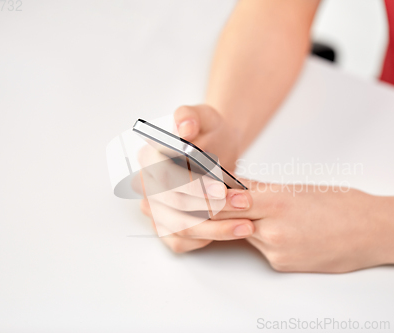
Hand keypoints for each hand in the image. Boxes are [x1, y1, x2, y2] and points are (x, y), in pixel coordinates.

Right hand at [136, 105, 250, 251]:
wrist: (216, 147)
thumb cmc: (207, 132)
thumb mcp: (204, 116)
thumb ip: (191, 116)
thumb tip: (184, 127)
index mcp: (149, 157)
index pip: (164, 178)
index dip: (192, 187)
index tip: (220, 190)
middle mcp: (147, 185)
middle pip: (174, 206)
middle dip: (212, 208)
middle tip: (244, 203)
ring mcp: (154, 208)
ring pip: (180, 228)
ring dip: (215, 229)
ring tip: (247, 224)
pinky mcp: (165, 225)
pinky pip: (181, 242)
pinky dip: (206, 239)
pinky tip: (230, 230)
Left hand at [212, 180, 393, 272]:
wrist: (372, 233)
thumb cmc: (341, 204)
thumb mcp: (298, 189)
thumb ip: (261, 189)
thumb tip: (233, 184)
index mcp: (277, 203)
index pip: (227, 200)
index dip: (207, 196)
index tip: (193, 189)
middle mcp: (273, 230)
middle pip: (229, 219)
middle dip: (217, 210)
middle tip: (202, 200)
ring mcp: (277, 251)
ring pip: (245, 234)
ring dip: (244, 223)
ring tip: (261, 211)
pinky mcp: (282, 265)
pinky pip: (261, 248)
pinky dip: (261, 237)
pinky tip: (281, 228)